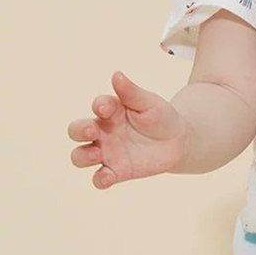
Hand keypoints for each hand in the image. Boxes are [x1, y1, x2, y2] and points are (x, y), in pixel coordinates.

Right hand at [68, 71, 188, 187]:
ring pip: (80, 156)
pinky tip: (107, 177)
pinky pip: (99, 179)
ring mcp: (107, 152)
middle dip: (79, 131)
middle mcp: (103, 131)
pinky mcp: (116, 171)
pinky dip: (99, 180)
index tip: (107, 107)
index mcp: (111, 111)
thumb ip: (131, 92)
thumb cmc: (161, 117)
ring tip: (97, 154)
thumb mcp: (149, 103)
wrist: (179, 141)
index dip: (99, 105)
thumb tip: (116, 74)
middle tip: (92, 131)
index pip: (97, 106)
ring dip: (83, 156)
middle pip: (76, 131)